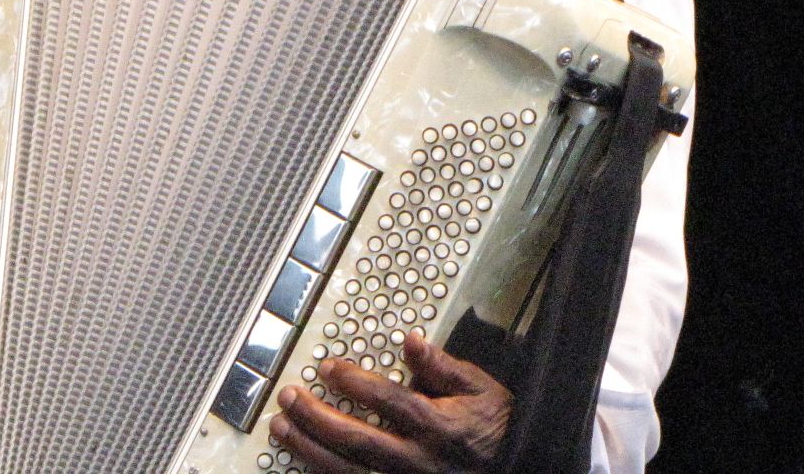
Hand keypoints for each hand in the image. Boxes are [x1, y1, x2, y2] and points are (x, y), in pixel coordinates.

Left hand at [269, 332, 510, 473]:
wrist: (521, 466)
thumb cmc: (498, 430)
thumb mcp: (481, 389)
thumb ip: (442, 367)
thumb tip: (411, 342)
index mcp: (438, 426)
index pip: (386, 401)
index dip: (353, 383)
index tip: (328, 368)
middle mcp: (417, 460)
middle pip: (356, 440)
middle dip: (316, 418)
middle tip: (288, 397)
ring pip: (347, 471)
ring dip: (309, 450)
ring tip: (282, 429)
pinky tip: (305, 462)